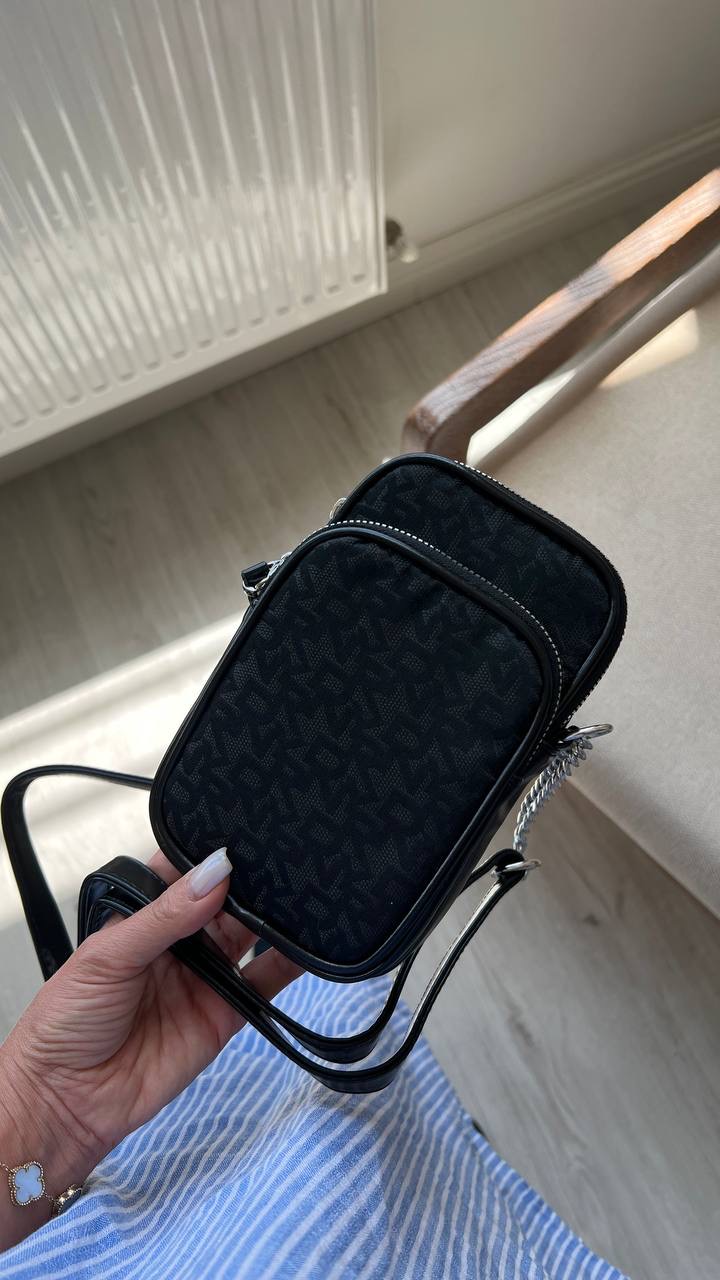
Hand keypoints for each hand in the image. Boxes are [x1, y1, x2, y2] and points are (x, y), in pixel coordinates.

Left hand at [0, 848, 300, 1247]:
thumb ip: (164, 915)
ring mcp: (204, 978)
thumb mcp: (109, 955)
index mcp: (145, 916)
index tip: (243, 838)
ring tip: (299, 896)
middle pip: (227, 902)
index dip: (212, 857)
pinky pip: (265, 985)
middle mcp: (179, 943)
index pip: (187, 873)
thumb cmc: (65, 1023)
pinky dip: (289, 965)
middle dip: (251, 884)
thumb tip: (213, 873)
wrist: (66, 1101)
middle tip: (279, 865)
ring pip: (251, 937)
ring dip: (274, 918)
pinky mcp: (225, 1015)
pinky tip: (306, 944)